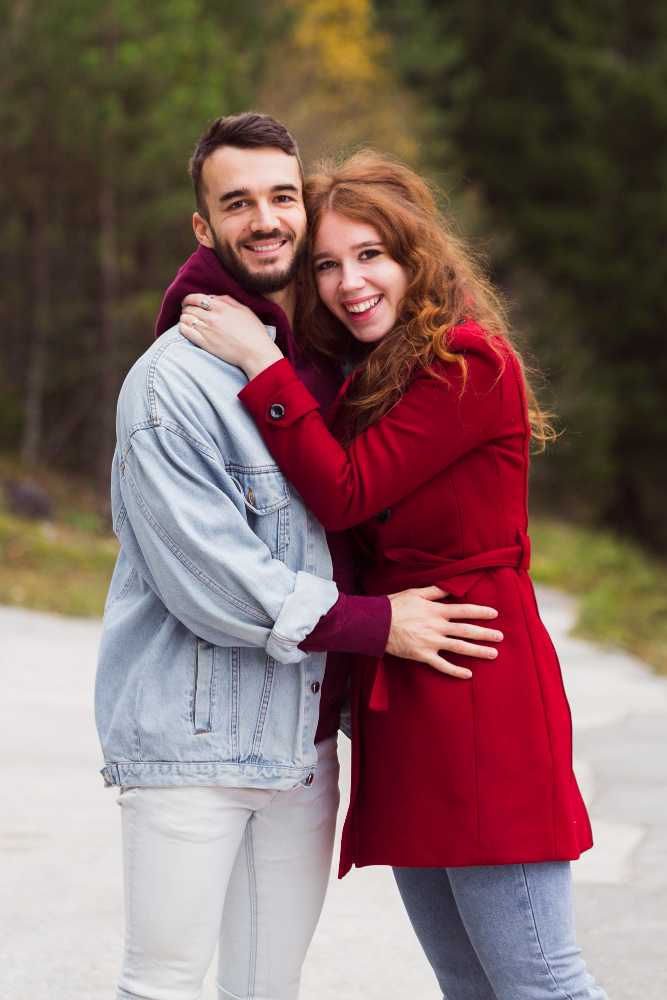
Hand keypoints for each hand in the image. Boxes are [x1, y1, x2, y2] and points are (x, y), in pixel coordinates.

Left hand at [179, 294, 283, 378]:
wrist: (256, 353)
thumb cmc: (254, 332)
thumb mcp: (245, 310)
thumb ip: (229, 300)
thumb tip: (213, 297)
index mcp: (222, 307)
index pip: (198, 298)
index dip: (190, 298)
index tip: (187, 300)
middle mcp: (213, 317)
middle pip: (191, 308)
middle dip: (186, 308)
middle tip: (185, 310)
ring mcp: (208, 331)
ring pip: (187, 319)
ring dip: (183, 317)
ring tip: (184, 318)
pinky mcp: (205, 344)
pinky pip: (187, 333)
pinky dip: (182, 328)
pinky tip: (182, 327)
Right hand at [386, 586, 501, 678]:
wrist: (376, 623)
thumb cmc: (394, 605)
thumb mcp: (415, 593)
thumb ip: (435, 591)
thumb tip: (451, 587)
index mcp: (436, 610)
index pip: (464, 611)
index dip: (480, 612)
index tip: (494, 614)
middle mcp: (437, 626)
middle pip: (466, 630)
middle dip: (485, 634)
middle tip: (501, 637)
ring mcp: (431, 642)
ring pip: (459, 648)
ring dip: (478, 651)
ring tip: (493, 654)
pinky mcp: (423, 655)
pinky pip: (442, 665)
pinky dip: (456, 671)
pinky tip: (468, 675)